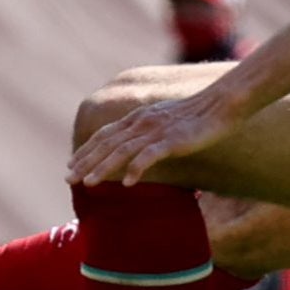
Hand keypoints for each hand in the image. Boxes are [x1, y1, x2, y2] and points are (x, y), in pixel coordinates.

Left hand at [69, 84, 245, 187]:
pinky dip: (136, 169)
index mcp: (138, 117)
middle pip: (107, 143)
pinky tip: (127, 183)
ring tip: (88, 184)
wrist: (221, 104)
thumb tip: (135, 148)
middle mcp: (142, 122)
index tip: (71, 165)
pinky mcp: (173, 140)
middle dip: (85, 162)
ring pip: (122, 151)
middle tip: (68, 179)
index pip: (104, 134)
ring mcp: (157, 130)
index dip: (86, 150)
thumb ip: (148, 131)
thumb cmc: (197, 116)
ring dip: (103, 168)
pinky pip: (150, 155)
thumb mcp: (165, 121)